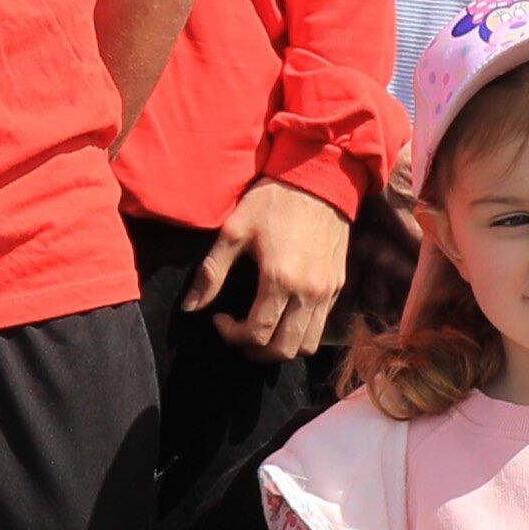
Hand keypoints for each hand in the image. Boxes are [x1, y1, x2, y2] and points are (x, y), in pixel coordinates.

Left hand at [192, 177, 354, 366]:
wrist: (319, 178)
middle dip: (255, 351)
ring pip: (307, 344)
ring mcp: (327, 291)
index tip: (219, 319)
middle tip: (238, 334)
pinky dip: (300, 331)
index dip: (232, 335)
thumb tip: (190, 307)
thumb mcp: (234, 230)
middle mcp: (308, 292)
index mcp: (280, 280)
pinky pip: (320, 325)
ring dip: (281, 347)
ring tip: (262, 331)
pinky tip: (282, 313)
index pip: (257, 333)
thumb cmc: (273, 201)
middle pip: (283, 350)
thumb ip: (211, 273)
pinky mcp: (338, 285)